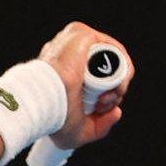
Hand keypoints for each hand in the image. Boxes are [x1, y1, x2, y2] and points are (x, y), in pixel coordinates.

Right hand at [39, 21, 134, 148]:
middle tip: (104, 104)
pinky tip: (116, 82)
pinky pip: (112, 49)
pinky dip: (122, 66)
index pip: (94, 80)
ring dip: (119, 81)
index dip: (105, 96)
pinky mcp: (81, 34)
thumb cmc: (51, 117)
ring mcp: (73, 43)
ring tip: (109, 96)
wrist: (44, 101)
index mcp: (61, 73)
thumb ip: (99, 127)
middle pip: (106, 70)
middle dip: (114, 90)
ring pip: (111, 60)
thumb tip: (115, 112)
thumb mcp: (78, 132)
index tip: (100, 109)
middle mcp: (66, 55)